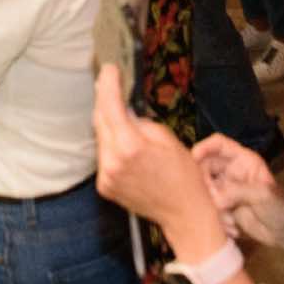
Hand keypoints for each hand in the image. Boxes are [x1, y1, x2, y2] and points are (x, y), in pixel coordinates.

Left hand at [93, 67, 226, 248]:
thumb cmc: (183, 175)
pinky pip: (104, 157)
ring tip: (120, 114)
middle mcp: (112, 162)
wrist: (183, 213)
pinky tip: (124, 144)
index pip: (110, 107)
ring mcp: (106, 176)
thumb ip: (140, 122)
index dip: (108, 85)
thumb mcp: (167, 138)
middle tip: (108, 82)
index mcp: (129, 147)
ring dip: (108, 124)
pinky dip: (111, 145)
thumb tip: (124, 111)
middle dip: (104, 100)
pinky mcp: (105, 186)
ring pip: (101, 138)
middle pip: (100, 121)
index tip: (109, 70)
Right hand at [191, 133, 283, 251]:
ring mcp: (226, 190)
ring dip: (213, 207)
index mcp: (243, 160)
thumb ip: (238, 192)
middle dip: (205, 184)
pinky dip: (217, 219)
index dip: (204, 147)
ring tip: (231, 220)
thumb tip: (214, 198)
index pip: (218, 144)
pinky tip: (234, 229)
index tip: (193, 159)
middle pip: (205, 167)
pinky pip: (210, 208)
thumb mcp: (264, 196)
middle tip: (212, 200)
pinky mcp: (223, 207)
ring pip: (205, 190)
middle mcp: (231, 172)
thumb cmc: (282, 208)